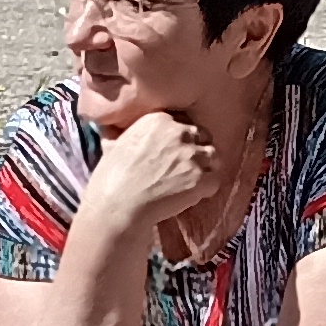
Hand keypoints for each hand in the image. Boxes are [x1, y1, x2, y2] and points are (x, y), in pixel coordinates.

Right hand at [77, 108, 216, 240]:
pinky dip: (206, 189)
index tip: (173, 152)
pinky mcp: (201, 178)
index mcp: (159, 119)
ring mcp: (192, 155)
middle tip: (184, 168)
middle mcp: (180, 132)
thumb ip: (121, 133)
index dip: (181, 139)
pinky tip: (190, 196)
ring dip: (205, 168)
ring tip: (190, 182)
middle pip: (203, 136)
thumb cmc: (110, 178)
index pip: (184, 123)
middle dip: (196, 151)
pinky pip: (215, 180)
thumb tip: (111, 128)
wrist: (117, 206)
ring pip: (213, 157)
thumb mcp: (112, 144)